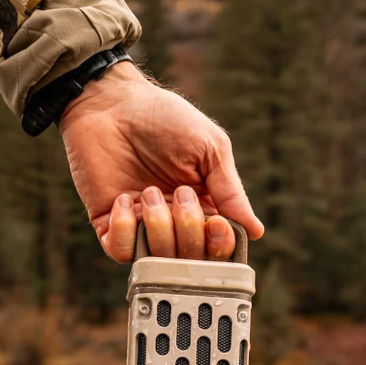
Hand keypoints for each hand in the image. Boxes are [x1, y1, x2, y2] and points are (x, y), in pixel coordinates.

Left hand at [58, 62, 263, 261]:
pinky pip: (121, 251)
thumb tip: (256, 232)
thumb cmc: (165, 119)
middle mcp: (174, 224)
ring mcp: (141, 226)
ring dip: (158, 226)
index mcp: (205, 207)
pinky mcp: (109, 224)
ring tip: (149, 191)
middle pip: (191, 260)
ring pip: (157, 259)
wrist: (112, 103)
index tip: (215, 222)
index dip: (220, 245)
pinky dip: (125, 230)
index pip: (220, 250)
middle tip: (180, 192)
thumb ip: (230, 192)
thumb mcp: (209, 149)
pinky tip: (123, 200)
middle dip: (188, 229)